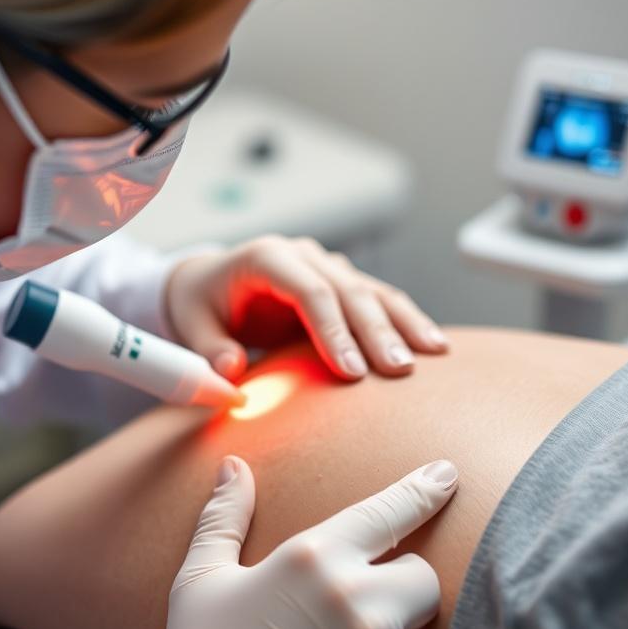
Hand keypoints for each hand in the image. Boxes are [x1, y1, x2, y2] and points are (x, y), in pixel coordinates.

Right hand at [152, 456, 458, 628]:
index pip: (386, 511)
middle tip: (364, 598)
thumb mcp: (202, 579)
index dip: (422, 490)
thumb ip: (224, 518)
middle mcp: (351, 597)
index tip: (445, 475)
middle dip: (402, 583)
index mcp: (311, 556)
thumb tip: (232, 467)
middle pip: (422, 575)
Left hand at [165, 235, 447, 380]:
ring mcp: (326, 265)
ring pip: (373, 291)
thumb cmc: (201, 305)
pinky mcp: (342, 282)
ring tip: (435, 352)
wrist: (210, 284)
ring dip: (404, 322)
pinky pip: (378, 299)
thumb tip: (231, 373)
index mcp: (266, 258)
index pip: (309, 291)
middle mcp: (303, 255)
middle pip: (349, 290)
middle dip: (377, 331)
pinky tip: (432, 343)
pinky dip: (405, 320)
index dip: (332, 330)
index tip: (352, 373)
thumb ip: (209, 349)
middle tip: (400, 370)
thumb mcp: (192, 325)